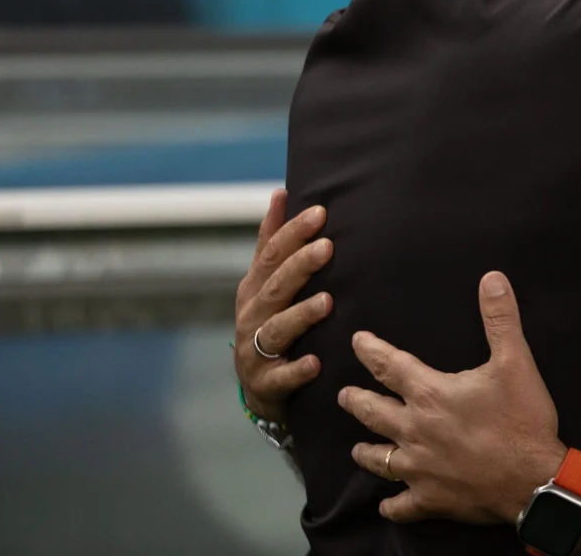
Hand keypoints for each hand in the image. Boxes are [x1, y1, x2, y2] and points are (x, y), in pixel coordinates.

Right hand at [234, 188, 335, 422]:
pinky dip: (298, 370)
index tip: (320, 212)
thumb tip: (280, 191)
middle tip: (328, 247)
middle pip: (275, 288)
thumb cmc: (269, 324)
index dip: (292, 232)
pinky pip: (282, 377)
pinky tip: (316, 363)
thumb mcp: (265, 283)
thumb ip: (272, 241)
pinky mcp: (266, 384)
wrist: (259, 389)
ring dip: (301, 315)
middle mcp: (251, 316)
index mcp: (254, 288)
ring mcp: (256, 351)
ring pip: (278, 330)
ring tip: (328, 301)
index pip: (271, 254)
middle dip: (300, 266)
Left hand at [340, 272, 567, 525]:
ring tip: (356, 447)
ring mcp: (419, 468)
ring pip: (379, 459)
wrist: (534, 479)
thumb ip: (500, 319)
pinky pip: (402, 505)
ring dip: (366, 451)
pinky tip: (386, 504)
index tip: (357, 341)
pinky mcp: (430, 499)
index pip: (389, 366)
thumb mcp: (515, 362)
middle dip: (356, 401)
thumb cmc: (522, 420)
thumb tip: (491, 278)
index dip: (370, 350)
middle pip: (372, 412)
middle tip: (344, 395)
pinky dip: (392, 504)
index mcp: (430, 394)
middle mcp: (415, 430)